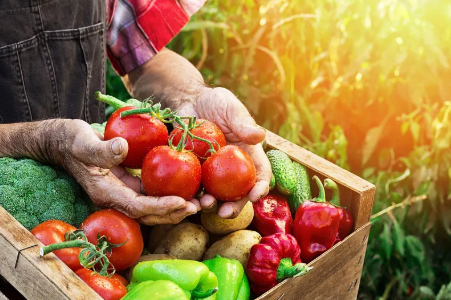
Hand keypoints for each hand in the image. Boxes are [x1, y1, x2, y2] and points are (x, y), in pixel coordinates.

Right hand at [52, 119, 199, 224]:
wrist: (63, 142)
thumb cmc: (71, 140)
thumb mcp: (82, 142)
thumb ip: (101, 149)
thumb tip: (122, 149)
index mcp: (105, 192)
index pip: (137, 207)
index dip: (160, 207)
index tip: (182, 202)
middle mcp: (115, 198)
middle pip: (148, 214)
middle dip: (173, 213)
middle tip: (198, 207)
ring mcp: (122, 192)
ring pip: (152, 207)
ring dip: (174, 207)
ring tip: (198, 202)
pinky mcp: (128, 184)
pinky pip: (150, 194)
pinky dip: (167, 194)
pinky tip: (184, 188)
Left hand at [178, 87, 271, 217]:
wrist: (189, 102)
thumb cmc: (215, 102)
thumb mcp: (230, 107)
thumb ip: (242, 122)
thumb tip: (259, 136)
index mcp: (248, 155)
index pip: (260, 174)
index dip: (260, 187)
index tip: (254, 195)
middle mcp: (233, 169)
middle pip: (239, 193)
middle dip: (235, 206)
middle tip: (225, 213)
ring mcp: (213, 173)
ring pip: (216, 195)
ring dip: (211, 205)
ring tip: (204, 205)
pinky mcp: (194, 172)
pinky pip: (194, 188)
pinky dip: (191, 196)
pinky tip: (185, 199)